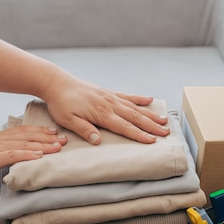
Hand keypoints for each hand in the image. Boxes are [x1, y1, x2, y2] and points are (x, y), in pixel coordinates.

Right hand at [0, 125, 66, 184]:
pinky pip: (11, 155)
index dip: (39, 132)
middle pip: (27, 136)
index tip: (54, 132)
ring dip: (43, 145)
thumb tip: (7, 161)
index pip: (22, 132)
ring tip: (59, 147)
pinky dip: (27, 155)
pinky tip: (39, 157)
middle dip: (47, 137)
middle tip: (65, 138)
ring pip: (23, 144)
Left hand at [41, 75, 169, 144]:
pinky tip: (150, 100)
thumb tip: (98, 140)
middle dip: (151, 126)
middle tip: (166, 133)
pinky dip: (139, 98)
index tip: (152, 141)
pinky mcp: (108, 92)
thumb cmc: (61, 103)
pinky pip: (127, 96)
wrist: (57, 83)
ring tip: (164, 120)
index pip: (124, 127)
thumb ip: (84, 129)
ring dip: (150, 114)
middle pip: (135, 117)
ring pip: (135, 107)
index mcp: (101, 113)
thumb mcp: (68, 120)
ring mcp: (110, 97)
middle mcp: (110, 104)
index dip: (139, 135)